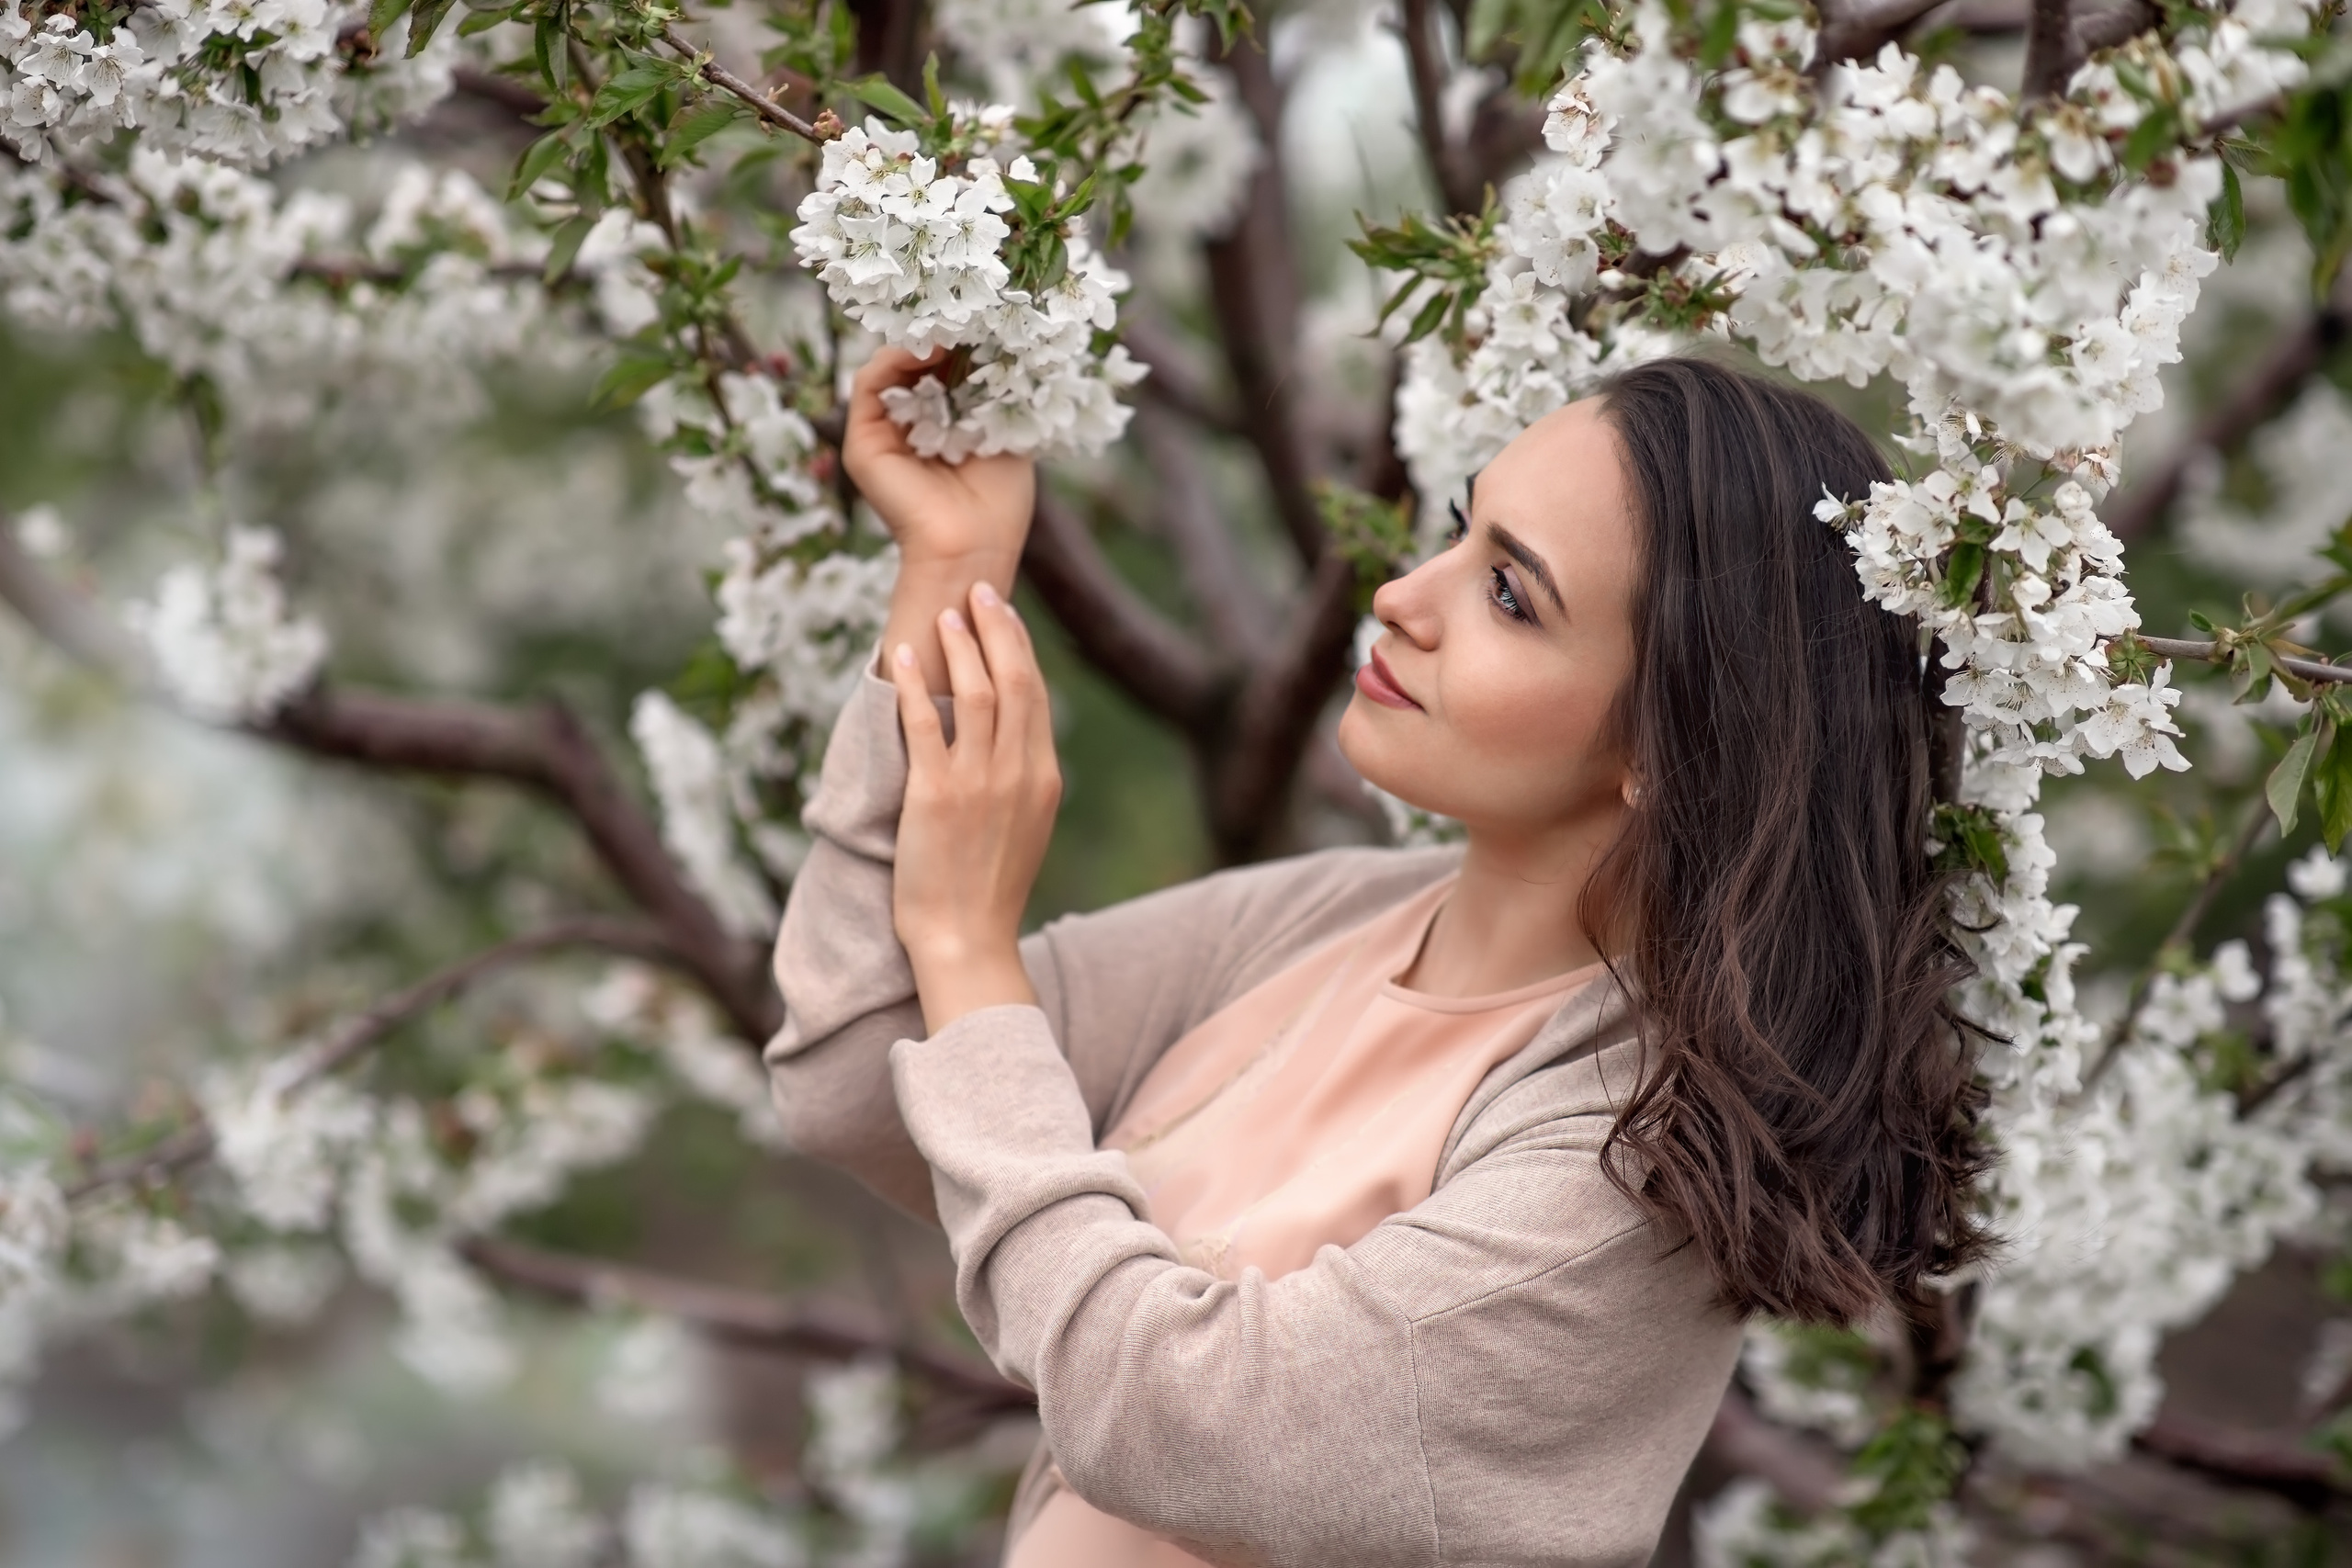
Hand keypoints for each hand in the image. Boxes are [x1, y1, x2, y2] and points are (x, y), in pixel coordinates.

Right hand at [849, 346, 1037, 696]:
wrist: (974, 546)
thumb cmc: (999, 502)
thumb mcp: (1007, 433)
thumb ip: (997, 392)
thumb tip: (998, 341)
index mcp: (940, 427)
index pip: (941, 369)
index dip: (960, 342)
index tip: (986, 320)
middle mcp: (907, 428)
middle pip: (912, 364)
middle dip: (940, 335)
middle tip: (968, 313)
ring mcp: (882, 434)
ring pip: (889, 369)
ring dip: (918, 342)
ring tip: (951, 329)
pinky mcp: (862, 442)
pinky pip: (870, 384)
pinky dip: (895, 359)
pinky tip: (928, 349)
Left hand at [887, 580, 1061, 1033]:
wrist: (968, 941)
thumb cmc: (988, 892)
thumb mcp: (1025, 829)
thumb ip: (1022, 782)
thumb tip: (1011, 741)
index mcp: (1044, 779)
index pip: (1037, 696)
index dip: (1020, 647)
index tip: (1003, 615)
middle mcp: (1018, 773)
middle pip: (1015, 681)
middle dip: (996, 629)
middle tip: (978, 590)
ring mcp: (979, 783)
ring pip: (978, 693)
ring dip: (960, 645)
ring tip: (944, 611)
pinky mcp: (935, 796)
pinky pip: (927, 725)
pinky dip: (918, 684)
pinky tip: (907, 655)